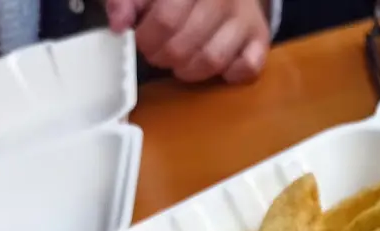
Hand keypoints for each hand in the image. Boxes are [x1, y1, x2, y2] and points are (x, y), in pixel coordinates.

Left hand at [106, 0, 269, 83]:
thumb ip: (127, 0)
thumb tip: (119, 23)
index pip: (164, 19)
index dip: (146, 37)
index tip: (141, 39)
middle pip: (184, 45)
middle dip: (163, 57)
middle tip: (158, 53)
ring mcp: (244, 18)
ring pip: (212, 61)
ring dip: (189, 71)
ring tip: (180, 62)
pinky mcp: (261, 37)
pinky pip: (247, 68)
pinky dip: (230, 74)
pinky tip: (217, 65)